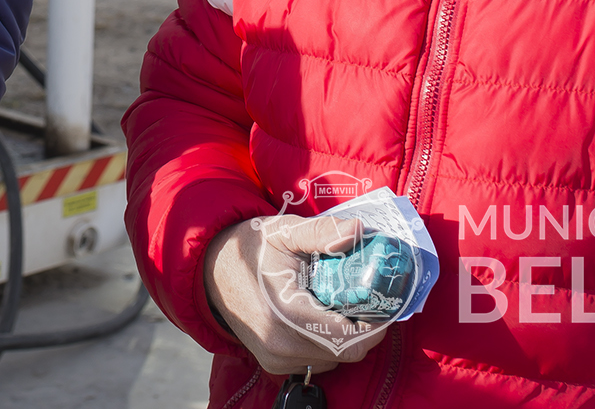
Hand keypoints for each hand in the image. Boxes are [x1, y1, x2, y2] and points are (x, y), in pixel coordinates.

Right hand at [203, 215, 389, 374]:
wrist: (210, 269)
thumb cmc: (248, 247)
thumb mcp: (283, 231)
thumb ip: (322, 231)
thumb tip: (358, 230)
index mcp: (286, 317)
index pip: (348, 339)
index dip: (375, 324)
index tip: (385, 300)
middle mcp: (281, 347)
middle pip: (346, 351)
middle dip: (365, 327)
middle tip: (369, 297)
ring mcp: (276, 360)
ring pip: (335, 359)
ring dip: (348, 336)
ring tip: (344, 303)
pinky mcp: (274, 364)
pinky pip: (318, 361)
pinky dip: (330, 342)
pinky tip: (324, 314)